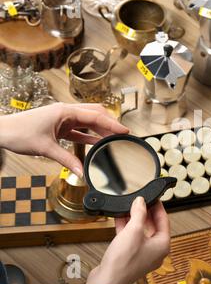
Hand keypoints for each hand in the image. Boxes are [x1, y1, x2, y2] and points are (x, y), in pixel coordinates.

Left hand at [0, 103, 128, 176]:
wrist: (2, 132)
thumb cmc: (19, 133)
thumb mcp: (46, 148)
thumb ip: (67, 160)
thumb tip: (82, 172)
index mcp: (65, 112)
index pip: (95, 116)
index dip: (112, 124)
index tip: (125, 131)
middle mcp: (66, 112)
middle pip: (95, 114)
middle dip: (110, 123)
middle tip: (123, 134)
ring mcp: (63, 118)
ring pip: (88, 121)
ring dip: (101, 129)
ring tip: (114, 138)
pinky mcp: (59, 126)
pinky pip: (80, 129)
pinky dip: (90, 135)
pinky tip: (98, 142)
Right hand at [84, 197, 169, 283]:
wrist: (107, 280)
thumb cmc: (123, 262)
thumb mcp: (133, 230)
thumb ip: (139, 213)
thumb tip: (141, 202)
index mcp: (162, 245)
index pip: (164, 220)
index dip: (158, 207)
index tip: (153, 198)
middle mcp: (155, 251)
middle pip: (153, 226)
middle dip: (145, 212)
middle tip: (140, 201)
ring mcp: (143, 255)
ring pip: (141, 232)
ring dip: (134, 219)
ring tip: (129, 207)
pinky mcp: (131, 257)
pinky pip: (132, 238)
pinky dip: (127, 228)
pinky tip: (120, 218)